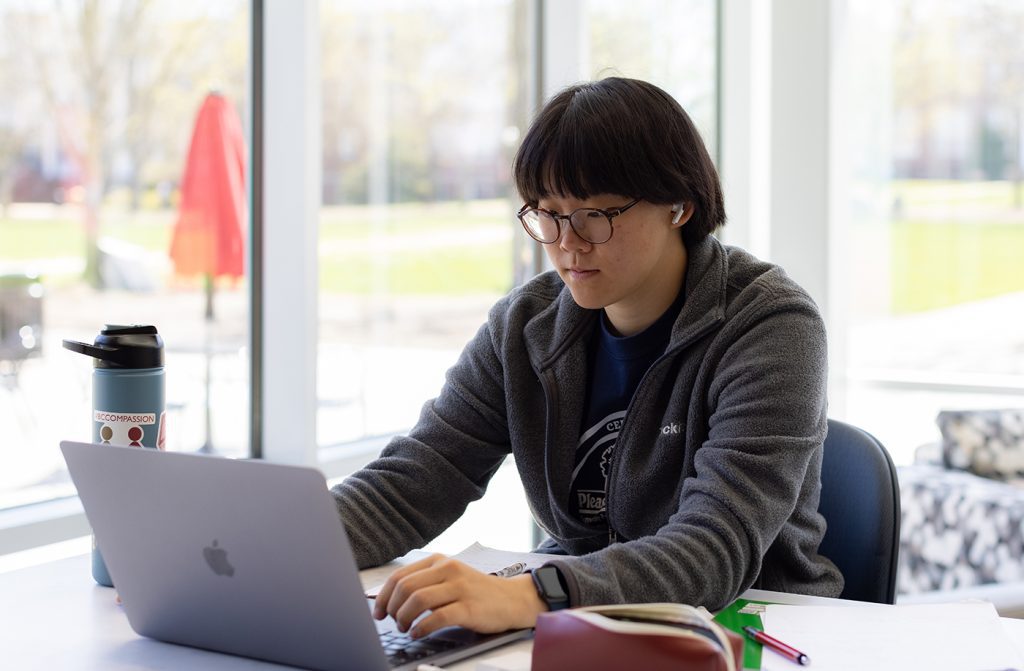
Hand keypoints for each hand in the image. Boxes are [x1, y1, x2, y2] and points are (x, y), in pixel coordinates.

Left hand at [372, 553, 546, 638]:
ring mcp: (459, 587)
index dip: (383, 596)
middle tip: (391, 622)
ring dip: (404, 618)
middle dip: (392, 608)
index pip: (400, 576)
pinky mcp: (469, 607)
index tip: (378, 612)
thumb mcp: (450, 579)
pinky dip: (422, 627)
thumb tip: (389, 601)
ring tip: (404, 628)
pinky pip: (437, 617)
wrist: (513, 599)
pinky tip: (418, 633)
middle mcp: (448, 570)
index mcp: (440, 561)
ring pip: (418, 600)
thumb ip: (425, 583)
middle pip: (406, 587)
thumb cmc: (477, 592)